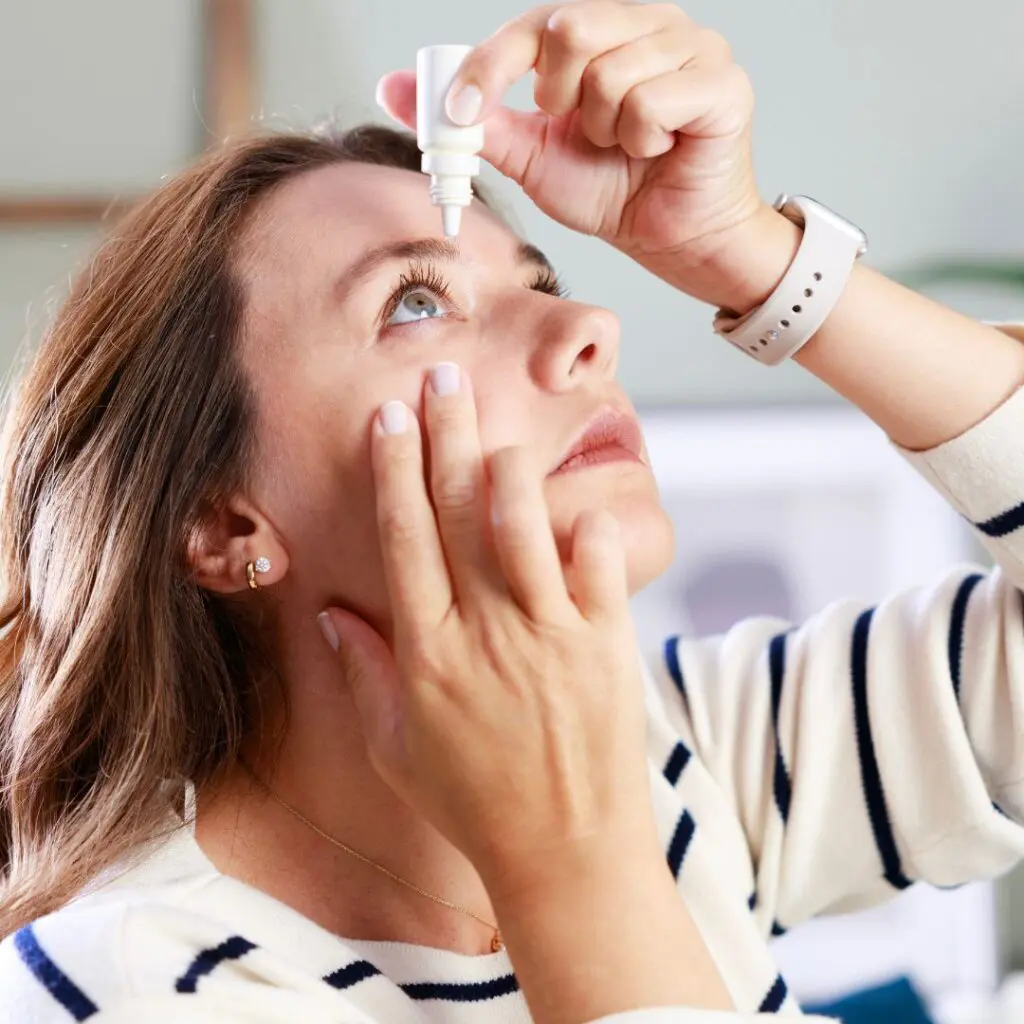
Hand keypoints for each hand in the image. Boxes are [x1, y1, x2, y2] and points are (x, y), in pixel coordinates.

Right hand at [319, 365, 658, 896]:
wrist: (565, 850)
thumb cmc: (473, 801)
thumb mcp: (397, 746)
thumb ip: (362, 674)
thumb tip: (329, 613)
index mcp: (428, 654)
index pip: (405, 540)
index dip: (395, 473)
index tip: (389, 419)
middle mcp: (486, 633)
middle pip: (459, 514)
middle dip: (447, 438)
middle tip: (443, 378)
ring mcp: (551, 636)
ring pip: (526, 527)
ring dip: (509, 469)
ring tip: (498, 429)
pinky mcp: (606, 645)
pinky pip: (600, 569)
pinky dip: (591, 532)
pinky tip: (580, 506)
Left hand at [377, 2, 769, 307]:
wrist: (670, 239)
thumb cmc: (612, 192)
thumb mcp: (530, 157)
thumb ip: (475, 122)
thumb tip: (397, 88)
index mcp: (601, 30)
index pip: (533, 24)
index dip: (489, 66)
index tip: (459, 113)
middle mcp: (647, 22)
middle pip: (569, 29)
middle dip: (559, 101)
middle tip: (583, 132)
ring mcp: (692, 45)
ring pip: (610, 75)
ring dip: (605, 133)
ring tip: (627, 148)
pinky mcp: (723, 82)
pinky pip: (651, 102)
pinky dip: (642, 141)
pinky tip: (658, 151)